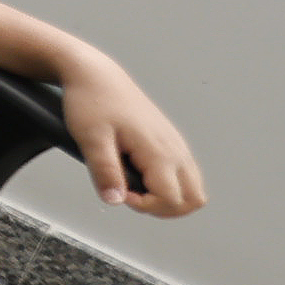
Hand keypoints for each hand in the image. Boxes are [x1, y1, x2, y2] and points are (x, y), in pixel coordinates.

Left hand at [56, 58, 204, 215]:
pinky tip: (138, 175)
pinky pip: (184, 175)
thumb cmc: (92, 102)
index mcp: (159, 150)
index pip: (172, 200)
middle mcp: (175, 149)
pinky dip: (167, 185)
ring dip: (167, 199)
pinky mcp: (171, 142)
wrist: (96, 76)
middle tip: (129, 195)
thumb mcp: (91, 138)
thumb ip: (105, 171)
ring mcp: (176, 145)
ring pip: (193, 189)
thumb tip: (116, 200)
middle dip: (163, 209)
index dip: (145, 206)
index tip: (118, 191)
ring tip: (133, 186)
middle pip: (194, 200)